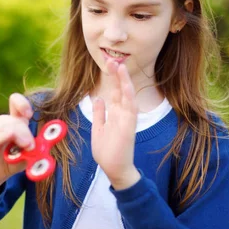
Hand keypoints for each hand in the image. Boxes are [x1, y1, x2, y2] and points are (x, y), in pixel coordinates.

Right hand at [0, 93, 34, 196]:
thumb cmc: (15, 161)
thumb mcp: (32, 153)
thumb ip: (42, 144)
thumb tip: (55, 135)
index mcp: (16, 121)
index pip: (15, 102)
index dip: (22, 104)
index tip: (29, 115)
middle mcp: (4, 123)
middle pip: (16, 118)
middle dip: (26, 131)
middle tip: (31, 145)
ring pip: (8, 125)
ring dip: (19, 135)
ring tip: (26, 148)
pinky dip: (5, 136)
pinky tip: (10, 141)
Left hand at [92, 60, 139, 189]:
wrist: (114, 169)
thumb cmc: (107, 151)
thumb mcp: (98, 128)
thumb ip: (99, 113)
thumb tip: (98, 99)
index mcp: (115, 113)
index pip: (114, 92)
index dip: (112, 79)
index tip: (108, 65)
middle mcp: (122, 114)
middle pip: (121, 90)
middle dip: (117, 75)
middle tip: (113, 59)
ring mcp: (127, 119)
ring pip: (127, 95)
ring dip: (124, 81)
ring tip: (120, 66)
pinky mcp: (129, 126)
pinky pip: (130, 109)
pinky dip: (128, 96)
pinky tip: (126, 85)